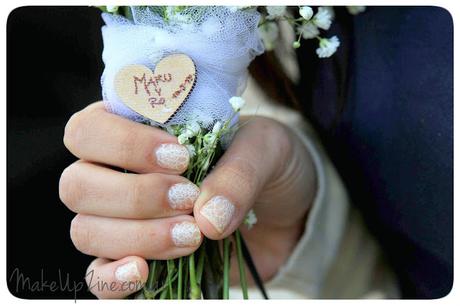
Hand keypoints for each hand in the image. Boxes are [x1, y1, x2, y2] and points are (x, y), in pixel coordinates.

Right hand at [59, 102, 316, 297]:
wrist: (288, 208)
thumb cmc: (268, 163)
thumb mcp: (266, 150)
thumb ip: (239, 173)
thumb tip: (207, 219)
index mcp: (139, 130)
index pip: (89, 130)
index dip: (122, 145)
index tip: (180, 159)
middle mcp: (121, 173)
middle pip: (77, 185)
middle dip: (133, 196)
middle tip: (188, 199)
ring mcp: (126, 220)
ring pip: (86, 230)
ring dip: (136, 236)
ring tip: (193, 236)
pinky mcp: (140, 258)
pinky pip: (99, 275)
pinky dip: (112, 278)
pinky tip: (143, 272)